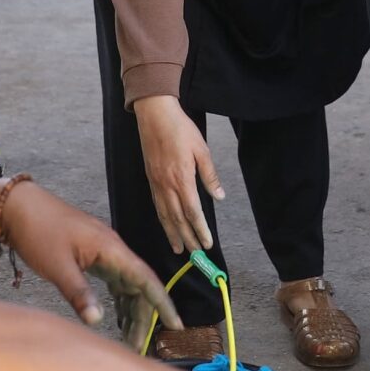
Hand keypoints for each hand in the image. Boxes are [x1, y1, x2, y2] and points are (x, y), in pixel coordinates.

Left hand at [0, 178, 180, 331]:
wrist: (17, 208)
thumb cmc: (38, 232)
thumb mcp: (57, 266)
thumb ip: (79, 293)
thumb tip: (97, 321)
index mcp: (111, 249)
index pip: (146, 279)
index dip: (163, 303)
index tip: (175, 324)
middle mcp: (113, 250)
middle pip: (139, 287)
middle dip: (142, 317)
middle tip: (137, 347)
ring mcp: (103, 252)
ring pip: (127, 285)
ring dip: (131, 310)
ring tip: (130, 338)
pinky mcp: (92, 256)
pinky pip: (115, 281)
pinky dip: (119, 300)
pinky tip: (117, 317)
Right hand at [134, 93, 223, 253]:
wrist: (154, 115)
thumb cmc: (180, 129)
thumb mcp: (201, 149)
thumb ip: (210, 175)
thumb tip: (219, 197)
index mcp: (182, 179)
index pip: (193, 212)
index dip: (200, 230)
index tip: (207, 243)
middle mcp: (167, 185)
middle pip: (178, 219)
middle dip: (187, 238)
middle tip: (195, 255)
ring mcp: (156, 183)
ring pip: (165, 215)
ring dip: (173, 234)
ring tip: (179, 249)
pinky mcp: (150, 179)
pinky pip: (157, 205)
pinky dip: (163, 220)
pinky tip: (167, 226)